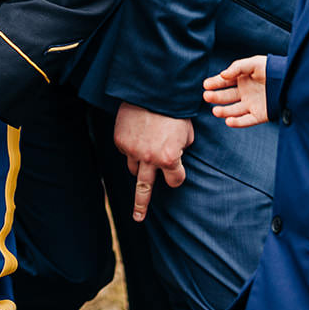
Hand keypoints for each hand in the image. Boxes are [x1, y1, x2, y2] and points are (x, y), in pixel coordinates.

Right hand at [113, 102, 195, 221]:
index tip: (177, 172)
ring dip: (140, 166)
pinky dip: (131, 147)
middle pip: (144, 189)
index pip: (175, 180)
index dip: (178, 175)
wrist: (152, 91)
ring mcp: (132, 150)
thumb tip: (175, 156)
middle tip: (137, 218)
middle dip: (141, 205)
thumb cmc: (175, 112)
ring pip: (134, 168)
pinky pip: (125, 151)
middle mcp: (149, 159)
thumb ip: (181, 151)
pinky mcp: (120, 140)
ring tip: (143, 156)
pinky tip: (138, 135)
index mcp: (169, 159)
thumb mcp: (187, 134)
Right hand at [203, 56, 269, 127]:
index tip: (206, 85)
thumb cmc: (273, 69)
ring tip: (215, 111)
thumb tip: (222, 75)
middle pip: (226, 97)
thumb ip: (237, 67)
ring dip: (223, 111)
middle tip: (206, 96)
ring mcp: (252, 104)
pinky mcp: (260, 115)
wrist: (292, 82)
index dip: (215, 83)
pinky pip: (246, 120)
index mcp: (243, 79)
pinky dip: (237, 122)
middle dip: (216, 97)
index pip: (225, 82)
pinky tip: (228, 121)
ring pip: (234, 110)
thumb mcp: (254, 63)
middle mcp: (245, 92)